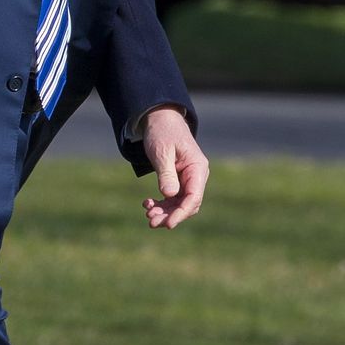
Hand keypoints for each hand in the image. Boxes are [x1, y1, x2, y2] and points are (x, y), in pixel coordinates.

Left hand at [141, 107, 207, 228]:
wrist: (160, 120)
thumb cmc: (162, 132)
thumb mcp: (161, 152)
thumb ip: (166, 173)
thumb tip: (169, 195)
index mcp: (197, 167)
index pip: (194, 197)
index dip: (181, 213)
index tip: (168, 224)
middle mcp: (196, 175)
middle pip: (188, 204)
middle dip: (170, 215)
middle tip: (150, 221)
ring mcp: (189, 179)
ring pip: (180, 204)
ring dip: (165, 212)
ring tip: (148, 213)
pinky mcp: (180, 180)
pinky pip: (174, 198)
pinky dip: (162, 204)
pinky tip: (148, 203)